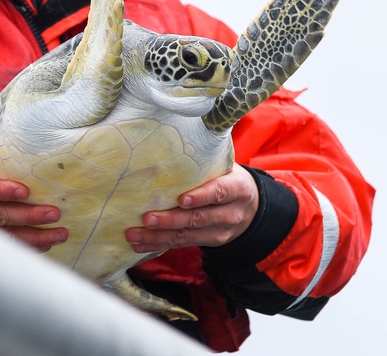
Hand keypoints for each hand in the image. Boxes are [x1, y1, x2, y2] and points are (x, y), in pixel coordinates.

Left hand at [125, 165, 258, 251]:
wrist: (252, 209)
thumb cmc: (229, 178)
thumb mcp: (227, 167)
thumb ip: (206, 160)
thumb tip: (170, 141)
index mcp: (237, 189)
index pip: (220, 192)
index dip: (201, 197)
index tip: (181, 199)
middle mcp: (230, 214)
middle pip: (198, 218)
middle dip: (171, 220)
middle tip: (147, 219)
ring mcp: (219, 232)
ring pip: (186, 236)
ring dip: (158, 236)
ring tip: (134, 235)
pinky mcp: (207, 243)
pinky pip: (180, 245)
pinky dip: (158, 245)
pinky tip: (139, 245)